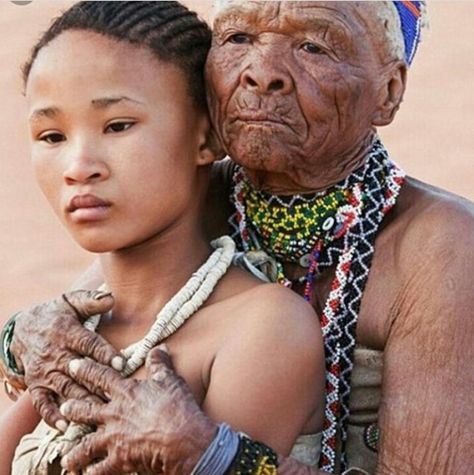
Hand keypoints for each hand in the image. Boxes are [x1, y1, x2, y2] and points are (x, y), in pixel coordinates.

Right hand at [10, 290, 122, 430]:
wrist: (22, 327)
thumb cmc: (56, 314)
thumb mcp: (71, 301)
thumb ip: (91, 300)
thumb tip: (112, 298)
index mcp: (67, 332)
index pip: (90, 344)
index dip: (106, 354)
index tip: (121, 364)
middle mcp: (56, 354)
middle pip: (80, 372)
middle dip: (98, 384)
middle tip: (117, 396)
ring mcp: (45, 371)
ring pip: (66, 389)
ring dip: (82, 402)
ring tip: (99, 413)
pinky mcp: (35, 384)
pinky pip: (42, 403)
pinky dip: (51, 416)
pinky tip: (65, 426)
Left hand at [60, 346, 216, 474]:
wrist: (182, 438)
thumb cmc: (177, 406)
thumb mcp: (169, 379)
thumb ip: (159, 363)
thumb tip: (158, 347)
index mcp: (125, 392)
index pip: (101, 377)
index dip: (86, 369)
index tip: (72, 364)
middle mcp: (114, 414)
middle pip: (86, 410)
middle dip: (73, 408)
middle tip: (64, 406)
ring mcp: (113, 438)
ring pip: (86, 444)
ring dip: (75, 451)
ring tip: (66, 457)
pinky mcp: (119, 460)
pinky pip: (99, 470)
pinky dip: (92, 473)